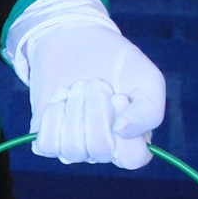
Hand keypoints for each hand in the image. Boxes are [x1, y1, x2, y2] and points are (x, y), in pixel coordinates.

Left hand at [21, 16, 165, 167]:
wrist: (76, 40)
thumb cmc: (117, 63)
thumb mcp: (147, 79)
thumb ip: (150, 110)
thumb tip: (122, 131)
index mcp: (133, 142)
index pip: (132, 158)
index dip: (126, 125)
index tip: (119, 95)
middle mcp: (104, 150)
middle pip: (100, 150)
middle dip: (95, 108)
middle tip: (95, 83)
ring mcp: (75, 147)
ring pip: (72, 149)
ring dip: (73, 108)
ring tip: (77, 87)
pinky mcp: (48, 139)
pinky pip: (47, 144)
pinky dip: (52, 115)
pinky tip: (59, 97)